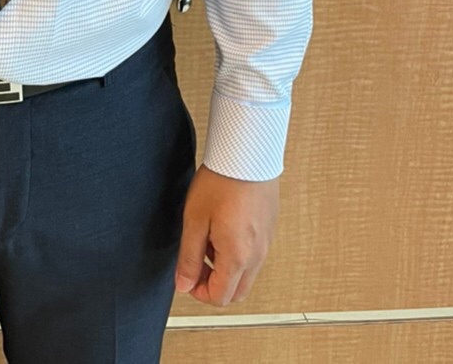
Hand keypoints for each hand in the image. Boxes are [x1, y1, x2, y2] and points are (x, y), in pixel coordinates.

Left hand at [174, 163, 278, 306]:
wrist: (247, 153)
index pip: (219, 297)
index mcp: (237, 257)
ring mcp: (266, 243)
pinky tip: (224, 226)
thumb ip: (189, 257)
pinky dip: (238, 254)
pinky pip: (254, 255)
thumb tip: (183, 284)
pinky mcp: (269, 229)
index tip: (187, 275)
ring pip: (246, 274)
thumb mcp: (195, 220)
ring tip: (209, 238)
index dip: (198, 292)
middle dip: (213, 285)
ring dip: (225, 269)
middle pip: (236, 292)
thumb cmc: (221, 182)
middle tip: (196, 262)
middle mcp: (257, 255)